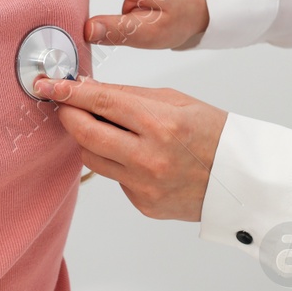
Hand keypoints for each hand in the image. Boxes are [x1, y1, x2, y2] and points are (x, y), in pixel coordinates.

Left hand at [35, 76, 226, 220]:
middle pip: (86, 134)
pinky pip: (114, 178)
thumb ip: (129, 95)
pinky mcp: (143, 204)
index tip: (49, 85)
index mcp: (161, 124)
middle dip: (68, 115)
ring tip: (106, 128)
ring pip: (91, 159)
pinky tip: (138, 157)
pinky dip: (117, 163)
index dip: (70, 92)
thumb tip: (87, 88)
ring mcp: (144, 185)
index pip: (102, 102)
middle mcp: (149, 158)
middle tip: (64, 104)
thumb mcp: (176, 101)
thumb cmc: (213, 133)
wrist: (241, 179)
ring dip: (89, 140)